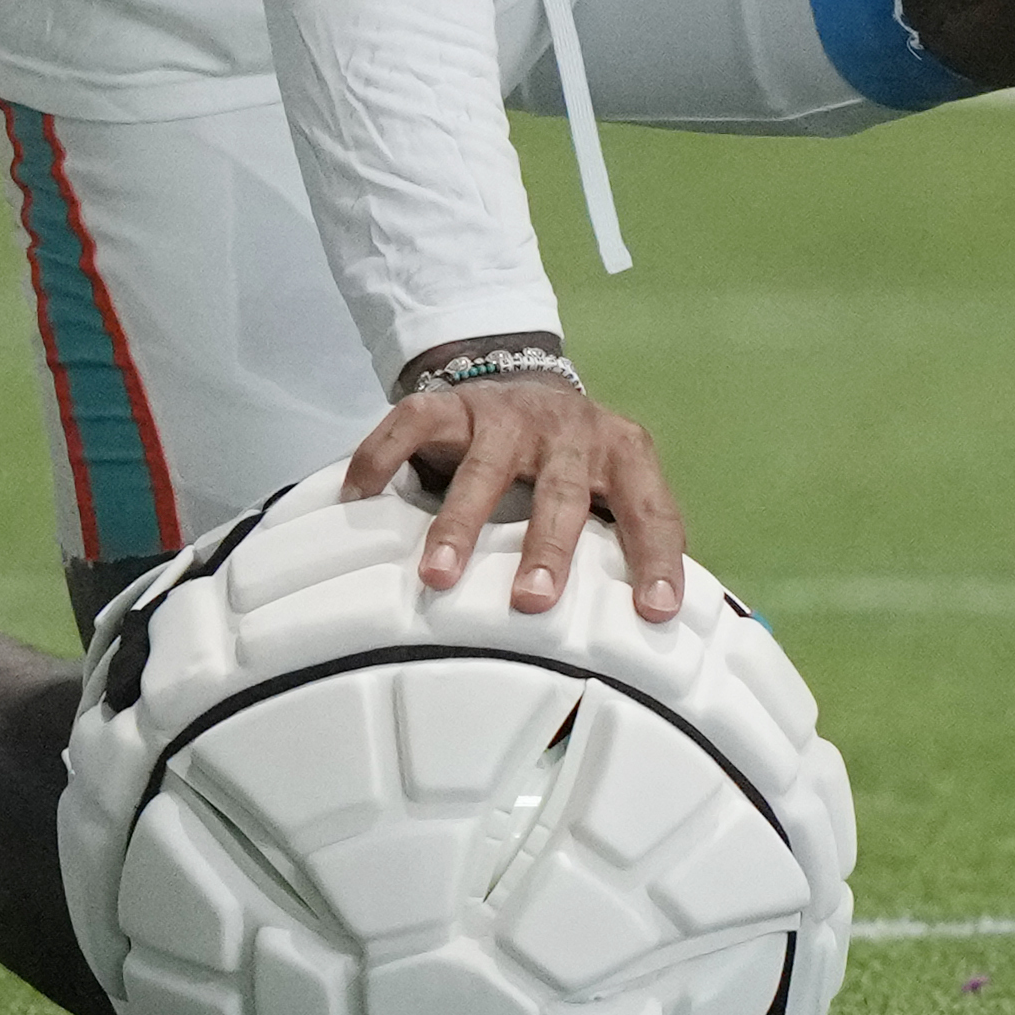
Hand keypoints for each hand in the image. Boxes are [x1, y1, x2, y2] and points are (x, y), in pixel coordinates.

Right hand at [342, 350, 687, 621]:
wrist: (527, 379)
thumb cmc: (576, 463)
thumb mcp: (614, 490)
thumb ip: (626, 543)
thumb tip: (649, 635)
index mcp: (622, 453)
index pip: (649, 509)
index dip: (655, 559)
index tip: (656, 612)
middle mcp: (569, 429)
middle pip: (561, 492)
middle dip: (546, 548)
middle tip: (532, 601)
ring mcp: (506, 413)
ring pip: (485, 467)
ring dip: (461, 523)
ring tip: (438, 574)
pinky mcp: (452, 402)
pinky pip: (412, 423)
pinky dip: (382, 457)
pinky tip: (358, 498)